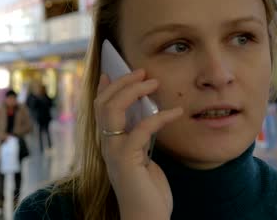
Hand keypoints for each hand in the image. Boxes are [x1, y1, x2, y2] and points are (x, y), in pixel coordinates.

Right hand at [94, 69, 182, 219]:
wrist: (146, 218)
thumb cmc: (148, 190)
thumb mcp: (142, 157)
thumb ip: (139, 138)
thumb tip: (144, 116)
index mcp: (109, 143)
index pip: (99, 109)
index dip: (105, 89)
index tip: (112, 72)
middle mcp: (106, 145)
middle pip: (102, 103)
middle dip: (121, 83)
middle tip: (141, 71)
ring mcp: (114, 151)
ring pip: (112, 109)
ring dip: (132, 91)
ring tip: (153, 82)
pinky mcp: (127, 159)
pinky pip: (142, 128)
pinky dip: (160, 117)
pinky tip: (177, 112)